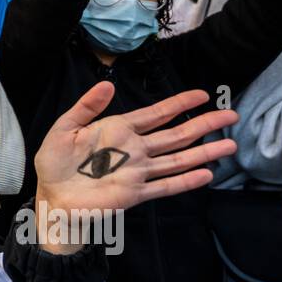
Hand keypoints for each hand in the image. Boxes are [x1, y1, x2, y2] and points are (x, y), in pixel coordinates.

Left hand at [34, 83, 235, 245]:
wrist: (51, 197)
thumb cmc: (54, 162)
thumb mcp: (65, 127)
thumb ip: (87, 107)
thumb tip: (107, 83)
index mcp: (118, 130)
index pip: (156, 114)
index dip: (179, 104)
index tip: (202, 94)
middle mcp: (134, 150)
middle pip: (175, 134)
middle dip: (203, 124)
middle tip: (230, 114)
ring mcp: (137, 172)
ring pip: (177, 159)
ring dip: (203, 152)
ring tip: (229, 144)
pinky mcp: (135, 194)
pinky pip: (165, 186)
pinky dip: (186, 181)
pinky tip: (206, 174)